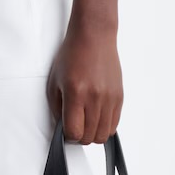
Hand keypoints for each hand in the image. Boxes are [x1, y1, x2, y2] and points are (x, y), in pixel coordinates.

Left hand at [46, 15, 122, 143]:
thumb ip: (57, 108)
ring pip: (104, 134)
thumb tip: (63, 127)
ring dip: (94, 133)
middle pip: (90, 137)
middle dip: (81, 136)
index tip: (67, 129)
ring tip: (87, 122)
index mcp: (76, 93)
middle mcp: (95, 98)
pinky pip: (114, 124)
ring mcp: (110, 98)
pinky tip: (97, 117)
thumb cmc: (73, 55)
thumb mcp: (55, 81)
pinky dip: (105, 126)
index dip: (69, 136)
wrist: (94, 37)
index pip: (75, 132)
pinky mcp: (119, 97)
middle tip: (76, 125)